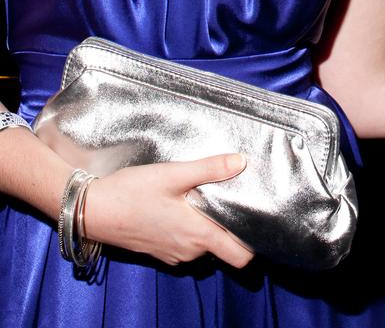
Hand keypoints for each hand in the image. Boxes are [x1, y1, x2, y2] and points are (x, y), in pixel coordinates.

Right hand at [84, 153, 251, 266]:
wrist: (93, 210)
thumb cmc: (132, 191)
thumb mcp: (173, 174)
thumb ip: (209, 169)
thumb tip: (241, 162)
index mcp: (198, 235)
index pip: (240, 255)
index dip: (254, 240)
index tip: (257, 215)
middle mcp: (189, 251)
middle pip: (225, 245)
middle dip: (231, 225)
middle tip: (232, 195)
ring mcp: (173, 254)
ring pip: (205, 243)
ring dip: (209, 224)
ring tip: (207, 195)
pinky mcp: (160, 250)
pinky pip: (187, 243)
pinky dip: (191, 227)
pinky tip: (185, 204)